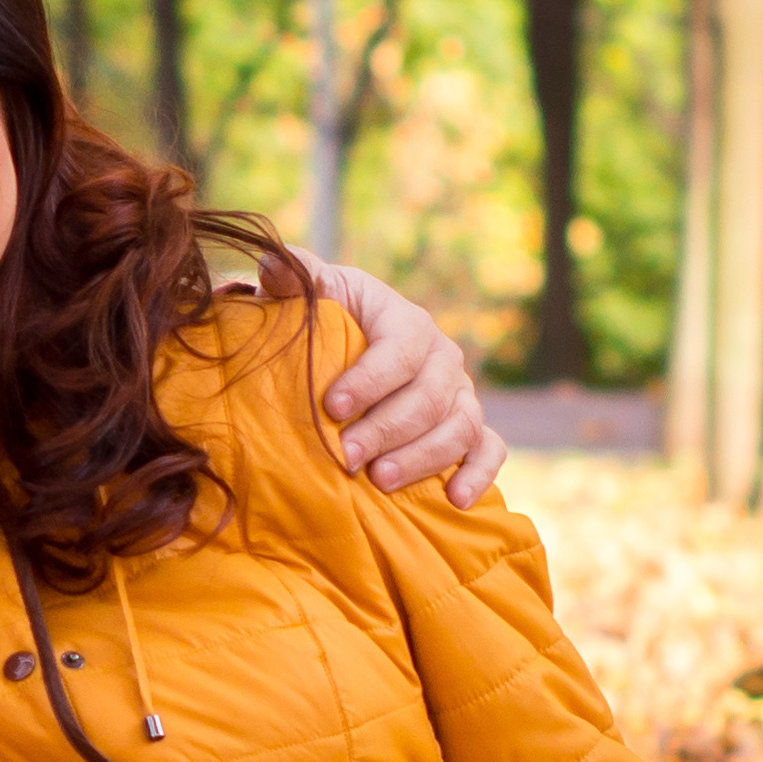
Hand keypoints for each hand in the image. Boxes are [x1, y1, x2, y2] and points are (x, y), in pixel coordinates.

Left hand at [259, 248, 505, 507]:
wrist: (344, 349)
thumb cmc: (323, 323)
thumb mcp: (308, 294)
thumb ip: (295, 280)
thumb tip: (273, 262)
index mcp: (405, 321)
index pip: (400, 349)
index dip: (370, 379)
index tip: (332, 407)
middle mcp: (442, 357)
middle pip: (430, 396)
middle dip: (388, 429)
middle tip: (348, 457)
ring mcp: (460, 394)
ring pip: (459, 426)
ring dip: (423, 457)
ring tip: (380, 481)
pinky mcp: (470, 427)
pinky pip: (489, 448)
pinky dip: (478, 473)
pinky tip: (455, 499)